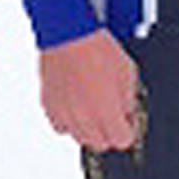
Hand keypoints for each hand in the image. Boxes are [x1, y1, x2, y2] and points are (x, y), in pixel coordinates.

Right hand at [39, 31, 140, 149]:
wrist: (68, 34)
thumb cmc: (96, 47)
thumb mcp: (127, 71)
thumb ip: (129, 99)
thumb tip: (128, 112)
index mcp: (107, 112)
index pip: (122, 141)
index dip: (127, 131)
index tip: (127, 123)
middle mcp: (84, 118)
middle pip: (100, 144)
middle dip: (108, 133)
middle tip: (110, 116)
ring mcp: (64, 113)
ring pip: (78, 138)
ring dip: (88, 129)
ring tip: (91, 110)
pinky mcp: (49, 105)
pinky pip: (59, 125)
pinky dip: (68, 121)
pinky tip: (74, 106)